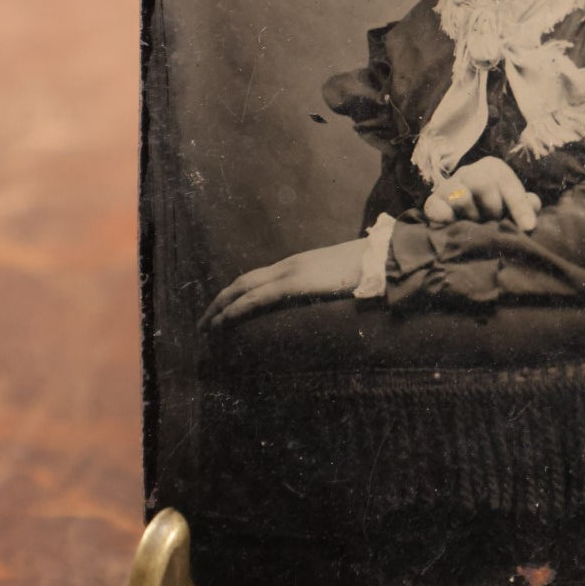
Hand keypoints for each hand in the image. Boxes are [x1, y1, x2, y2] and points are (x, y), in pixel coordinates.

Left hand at [199, 238, 365, 330]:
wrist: (380, 258)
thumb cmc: (369, 271)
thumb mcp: (343, 280)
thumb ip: (331, 289)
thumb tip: (331, 302)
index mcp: (299, 265)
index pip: (259, 278)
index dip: (238, 293)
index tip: (224, 309)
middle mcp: (288, 265)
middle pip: (244, 282)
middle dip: (220, 301)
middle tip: (204, 322)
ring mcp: (289, 272)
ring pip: (243, 289)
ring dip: (220, 307)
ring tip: (205, 326)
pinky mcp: (293, 283)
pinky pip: (256, 298)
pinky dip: (235, 310)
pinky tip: (222, 322)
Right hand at [424, 157, 540, 232]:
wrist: (467, 215)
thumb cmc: (496, 210)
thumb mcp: (513, 206)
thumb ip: (527, 206)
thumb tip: (533, 205)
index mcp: (493, 168)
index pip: (507, 182)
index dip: (519, 206)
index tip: (527, 228)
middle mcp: (469, 172)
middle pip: (482, 184)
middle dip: (493, 210)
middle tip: (494, 223)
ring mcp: (449, 186)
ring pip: (460, 196)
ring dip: (472, 217)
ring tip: (476, 226)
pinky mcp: (433, 203)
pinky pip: (435, 207)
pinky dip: (443, 216)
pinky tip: (452, 225)